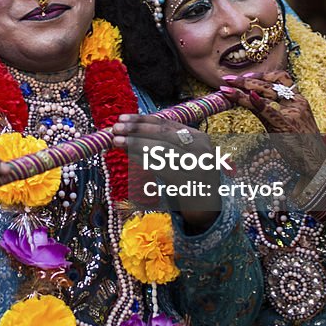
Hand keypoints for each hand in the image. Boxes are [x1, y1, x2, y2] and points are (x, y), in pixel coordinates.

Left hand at [112, 114, 222, 229]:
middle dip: (137, 129)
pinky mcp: (187, 183)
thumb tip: (132, 129)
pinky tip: (130, 156)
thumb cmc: (191, 177)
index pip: (167, 124)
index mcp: (199, 138)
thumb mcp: (185, 154)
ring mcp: (195, 166)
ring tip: (117, 141)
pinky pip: (160, 167)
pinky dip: (143, 160)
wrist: (209, 207)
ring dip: (136, 143)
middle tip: (116, 127)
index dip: (143, 120)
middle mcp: (200, 150)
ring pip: (161, 149)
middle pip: (163, 134)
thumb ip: (165, 141)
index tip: (123, 118)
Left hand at [219, 70, 325, 175]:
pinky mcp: (287, 125)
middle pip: (269, 84)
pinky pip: (270, 111)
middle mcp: (297, 102)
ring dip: (244, 89)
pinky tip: (247, 98)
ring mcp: (293, 113)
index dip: (262, 74)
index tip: (246, 75)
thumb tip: (248, 99)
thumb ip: (269, 110)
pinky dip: (257, 103)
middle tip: (227, 79)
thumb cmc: (300, 142)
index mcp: (298, 99)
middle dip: (246, 80)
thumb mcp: (285, 122)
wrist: (317, 161)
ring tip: (227, 88)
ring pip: (267, 95)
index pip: (281, 78)